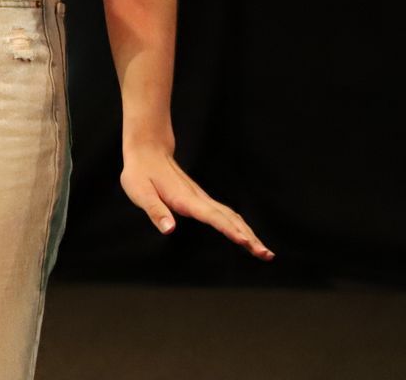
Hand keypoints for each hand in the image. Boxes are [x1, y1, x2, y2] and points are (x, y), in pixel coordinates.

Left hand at [121, 141, 273, 259]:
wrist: (148, 151)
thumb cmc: (140, 173)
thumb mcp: (140, 192)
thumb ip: (155, 210)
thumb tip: (169, 229)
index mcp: (185, 199)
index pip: (212, 216)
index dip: (229, 229)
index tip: (245, 241)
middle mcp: (198, 199)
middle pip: (230, 219)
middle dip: (249, 237)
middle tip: (266, 254)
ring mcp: (202, 198)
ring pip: (232, 217)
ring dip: (249, 233)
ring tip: (264, 252)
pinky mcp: (201, 200)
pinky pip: (226, 215)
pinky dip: (240, 226)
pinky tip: (248, 237)